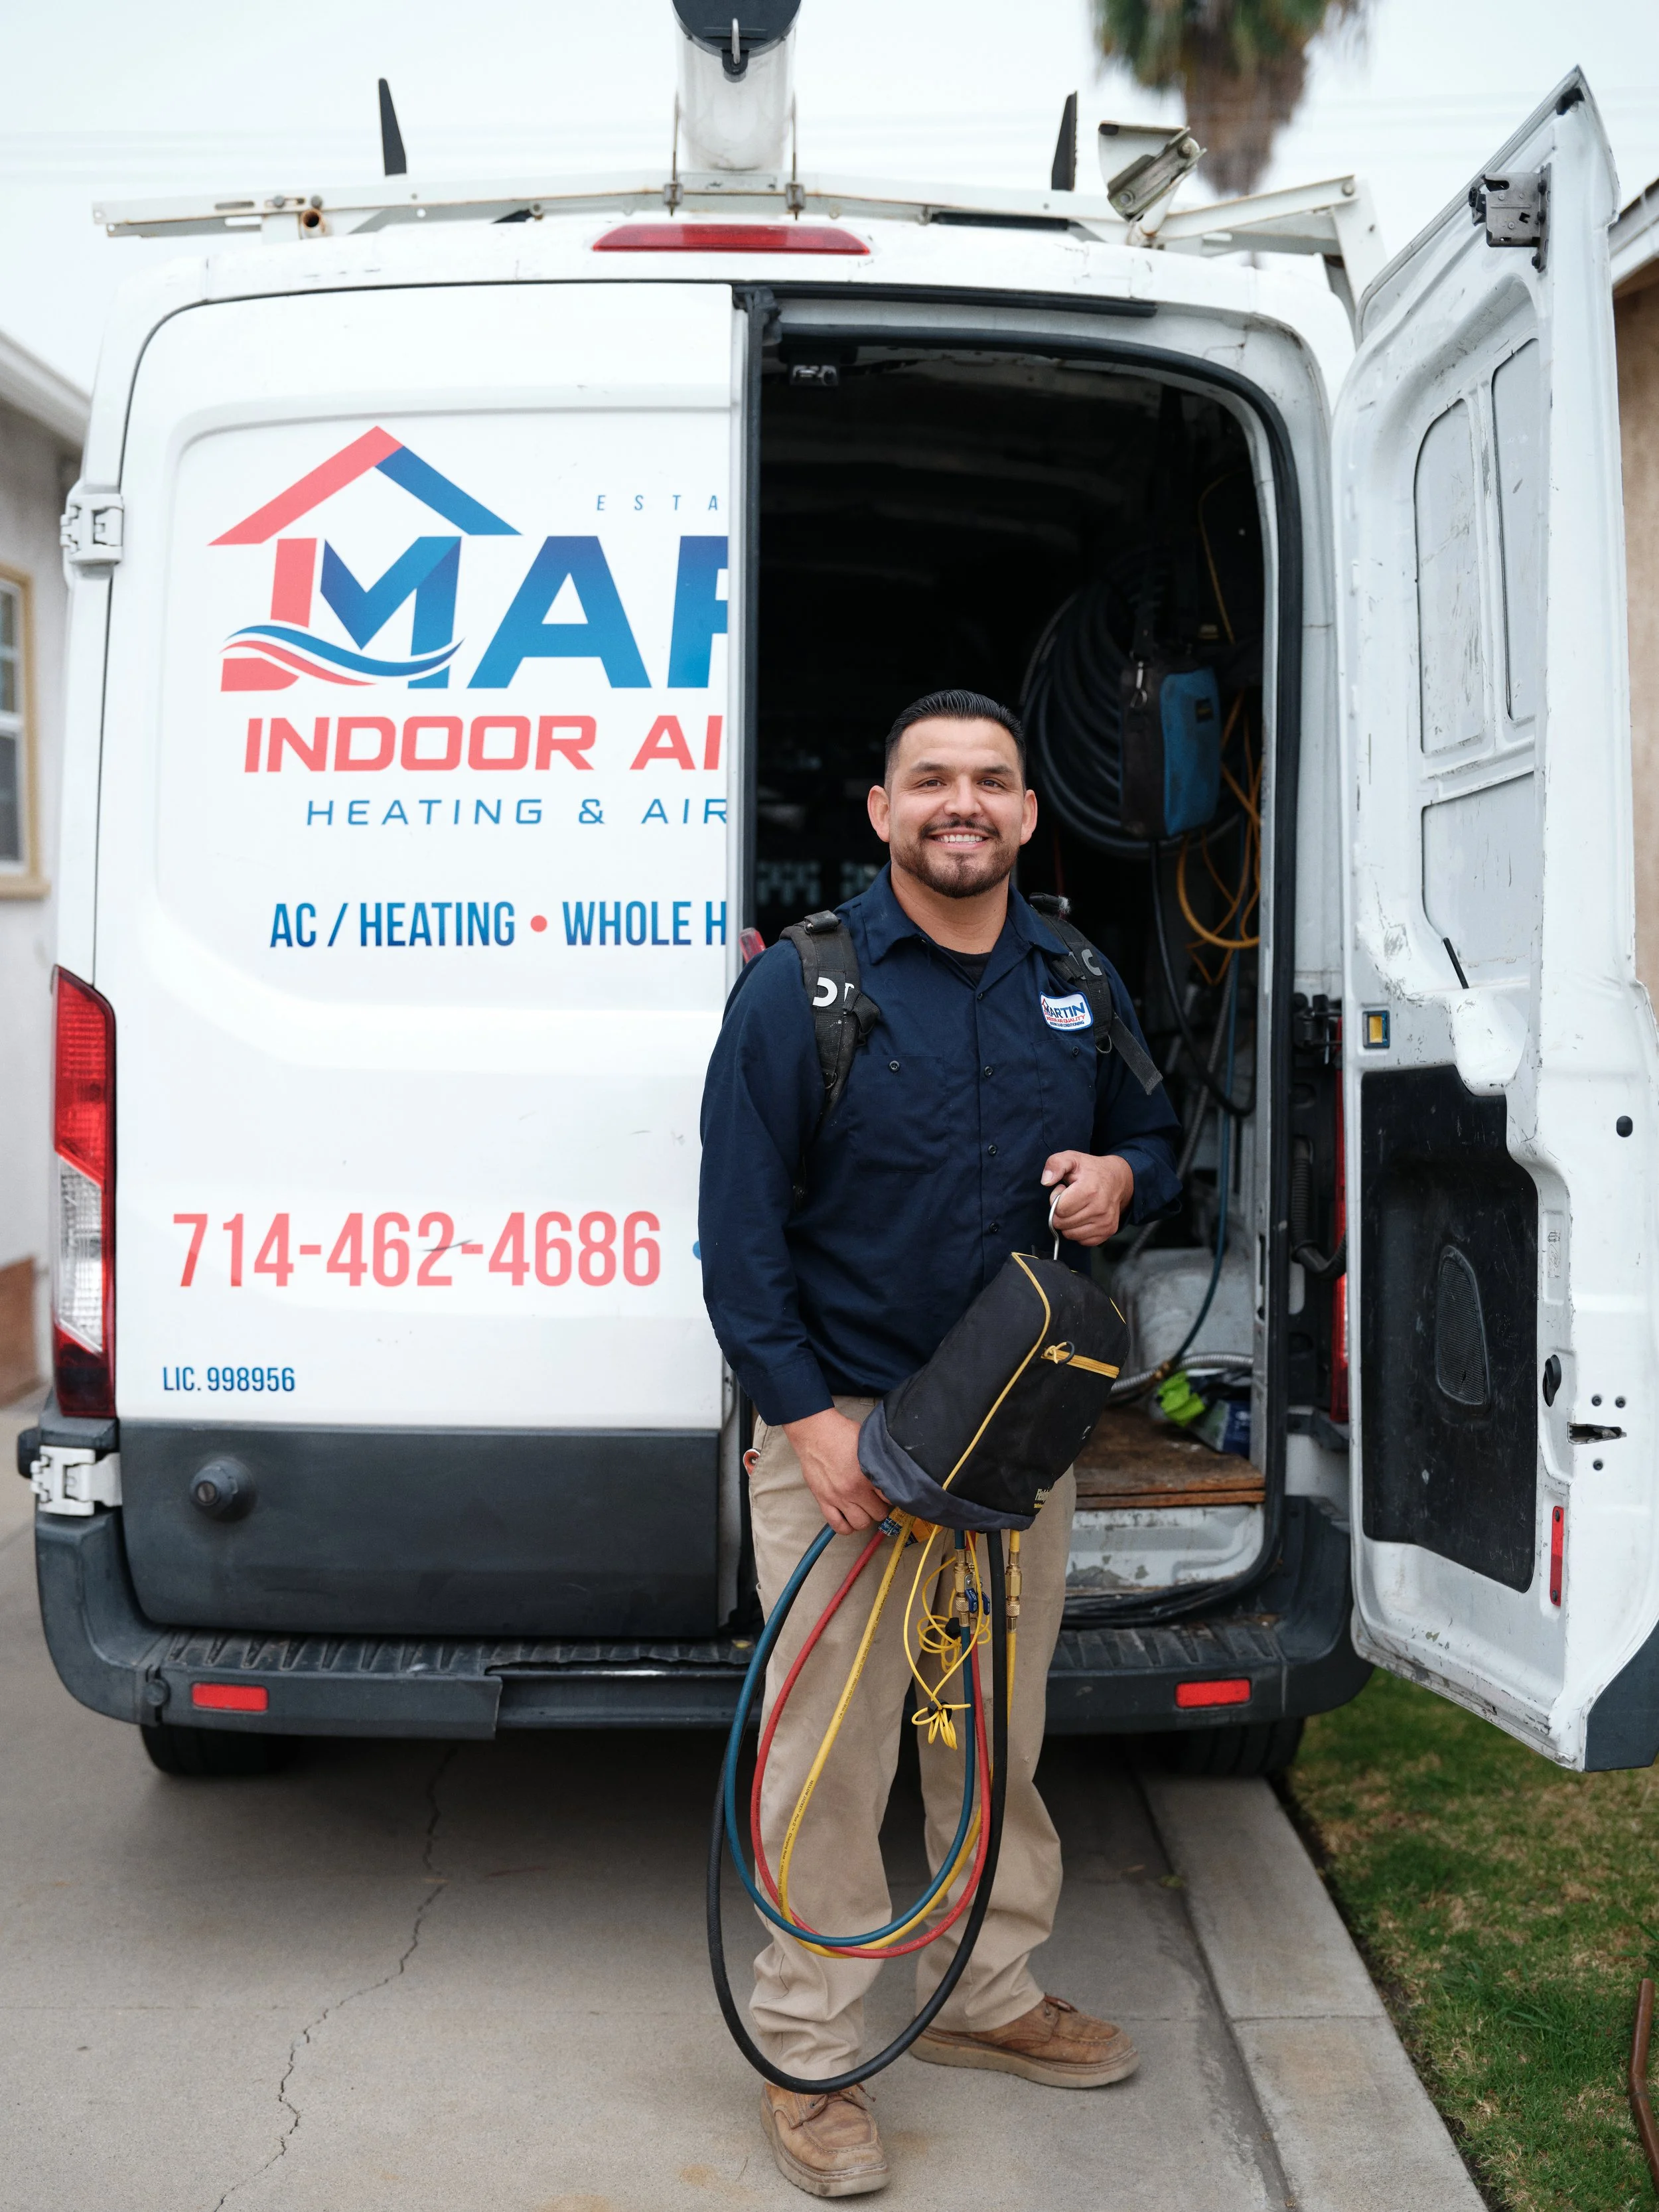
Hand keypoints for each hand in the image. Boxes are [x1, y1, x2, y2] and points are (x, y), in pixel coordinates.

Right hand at [784, 1407, 888, 1534]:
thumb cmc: (841, 1433)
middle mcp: (854, 1490)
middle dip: (880, 1507)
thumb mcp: (868, 1443)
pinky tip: (849, 1518)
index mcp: (868, 1475)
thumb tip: (894, 1470)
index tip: (890, 1493)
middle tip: (877, 1500)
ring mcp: (838, 1497)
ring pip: (860, 1524)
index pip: (890, 1498)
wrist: (815, 1432)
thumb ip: (880, 1461)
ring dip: (865, 1518)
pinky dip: (846, 1527)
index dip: (893, 1495)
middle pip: (878, 1514)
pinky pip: (838, 1526)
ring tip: (864, 1509)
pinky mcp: (823, 1500)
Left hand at [1041, 1151, 1134, 1247]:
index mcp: (1089, 1190)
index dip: (1056, 1200)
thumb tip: (1046, 1181)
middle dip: (1061, 1212)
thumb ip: (1055, 1164)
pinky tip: (1084, 1217)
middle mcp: (1100, 1208)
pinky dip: (1079, 1231)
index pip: (1059, 1210)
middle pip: (1063, 1224)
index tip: (1064, 1190)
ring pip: (1071, 1234)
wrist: (1118, 1179)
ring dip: (1069, 1223)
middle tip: (1070, 1199)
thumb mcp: (1071, 1158)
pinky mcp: (1109, 1231)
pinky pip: (1083, 1241)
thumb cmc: (1090, 1170)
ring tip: (1077, 1207)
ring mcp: (1106, 1222)